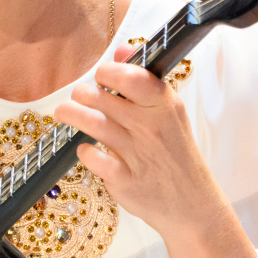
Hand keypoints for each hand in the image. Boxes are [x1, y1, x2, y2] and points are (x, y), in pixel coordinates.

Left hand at [53, 46, 255, 257]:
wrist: (192, 206)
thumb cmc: (176, 155)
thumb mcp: (169, 114)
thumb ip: (144, 82)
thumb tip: (120, 50)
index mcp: (165, 106)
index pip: (132, 77)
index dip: (107, 72)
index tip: (101, 76)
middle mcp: (151, 128)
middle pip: (101, 98)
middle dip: (82, 94)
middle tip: (79, 97)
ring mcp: (137, 154)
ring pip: (91, 123)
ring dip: (71, 114)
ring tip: (65, 112)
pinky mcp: (124, 180)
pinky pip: (91, 156)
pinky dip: (84, 150)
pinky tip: (87, 149)